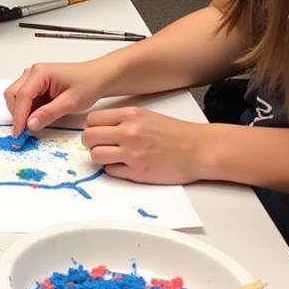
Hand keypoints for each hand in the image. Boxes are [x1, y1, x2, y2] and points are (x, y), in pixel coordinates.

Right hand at [4, 60, 109, 135]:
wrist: (99, 77)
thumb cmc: (88, 84)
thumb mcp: (70, 102)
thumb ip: (48, 113)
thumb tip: (30, 124)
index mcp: (40, 73)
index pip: (22, 96)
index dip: (18, 116)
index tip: (18, 133)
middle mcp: (33, 73)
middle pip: (13, 94)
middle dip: (17, 113)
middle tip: (24, 132)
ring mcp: (34, 78)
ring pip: (16, 97)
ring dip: (22, 112)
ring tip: (35, 123)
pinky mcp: (37, 84)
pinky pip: (25, 98)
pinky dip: (28, 110)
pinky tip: (40, 116)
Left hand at [83, 106, 211, 184]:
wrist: (199, 149)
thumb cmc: (176, 133)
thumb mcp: (146, 115)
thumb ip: (122, 120)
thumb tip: (99, 127)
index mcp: (130, 115)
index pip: (92, 120)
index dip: (92, 127)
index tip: (97, 132)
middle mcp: (129, 132)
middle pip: (89, 137)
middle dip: (90, 142)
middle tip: (99, 145)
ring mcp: (132, 153)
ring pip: (95, 156)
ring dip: (100, 157)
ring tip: (111, 156)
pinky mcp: (138, 172)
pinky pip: (110, 171)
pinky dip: (113, 170)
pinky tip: (125, 165)